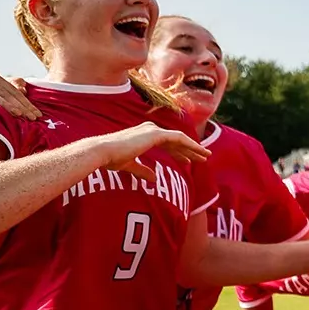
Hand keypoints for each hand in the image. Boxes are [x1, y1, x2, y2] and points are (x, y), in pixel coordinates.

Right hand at [85, 122, 208, 182]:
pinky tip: (199, 151)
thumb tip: (153, 179)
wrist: (103, 152)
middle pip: (175, 141)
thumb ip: (142, 170)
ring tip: (206, 155)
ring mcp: (152, 130)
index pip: (166, 143)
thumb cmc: (110, 159)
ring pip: (179, 139)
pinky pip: (178, 139)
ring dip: (193, 147)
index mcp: (143, 136)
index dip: (178, 152)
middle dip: (189, 150)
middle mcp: (149, 130)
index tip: (188, 161)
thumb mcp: (130, 165)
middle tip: (203, 158)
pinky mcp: (155, 134)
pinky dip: (190, 144)